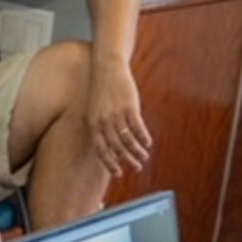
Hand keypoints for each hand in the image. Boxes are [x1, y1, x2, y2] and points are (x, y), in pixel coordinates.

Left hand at [87, 60, 151, 176]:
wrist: (106, 67)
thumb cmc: (101, 91)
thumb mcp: (95, 110)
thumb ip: (100, 127)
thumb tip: (112, 146)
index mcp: (93, 123)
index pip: (101, 149)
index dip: (110, 163)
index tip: (118, 173)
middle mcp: (103, 121)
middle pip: (116, 147)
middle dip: (127, 160)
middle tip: (137, 167)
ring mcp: (116, 114)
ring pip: (128, 139)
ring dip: (137, 151)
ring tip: (144, 156)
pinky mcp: (129, 107)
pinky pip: (137, 127)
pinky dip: (143, 137)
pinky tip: (148, 143)